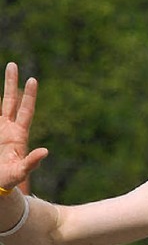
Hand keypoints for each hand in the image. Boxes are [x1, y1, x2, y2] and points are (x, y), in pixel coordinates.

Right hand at [0, 63, 47, 187]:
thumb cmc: (9, 179)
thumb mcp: (21, 171)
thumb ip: (32, 162)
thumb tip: (45, 152)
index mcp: (19, 135)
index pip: (26, 111)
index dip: (29, 96)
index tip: (33, 80)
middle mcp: (9, 128)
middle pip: (11, 101)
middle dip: (12, 83)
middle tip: (13, 65)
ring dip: (0, 89)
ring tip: (3, 70)